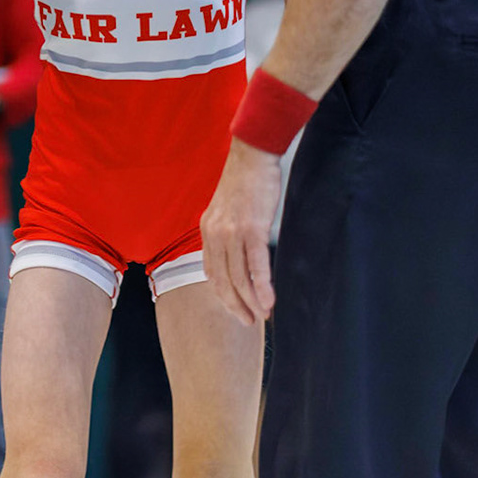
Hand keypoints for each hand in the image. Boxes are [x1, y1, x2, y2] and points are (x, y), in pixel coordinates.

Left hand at [200, 139, 282, 326]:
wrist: (253, 156)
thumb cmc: (246, 182)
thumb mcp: (227, 209)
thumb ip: (227, 232)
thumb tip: (237, 255)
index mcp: (208, 231)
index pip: (211, 272)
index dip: (223, 295)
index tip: (235, 308)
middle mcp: (216, 234)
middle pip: (223, 281)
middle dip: (235, 306)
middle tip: (248, 321)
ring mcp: (233, 233)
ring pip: (239, 278)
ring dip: (251, 301)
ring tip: (262, 316)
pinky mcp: (252, 229)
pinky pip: (256, 265)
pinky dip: (262, 287)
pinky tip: (269, 301)